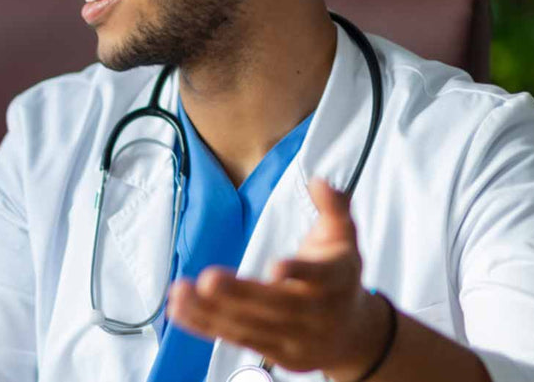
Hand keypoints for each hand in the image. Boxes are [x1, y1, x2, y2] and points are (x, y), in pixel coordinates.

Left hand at [166, 179, 393, 379]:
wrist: (355, 336)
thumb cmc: (340, 277)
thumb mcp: (344, 238)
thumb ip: (334, 207)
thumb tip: (319, 181)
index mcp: (335, 280)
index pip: (319, 276)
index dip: (298, 272)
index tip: (275, 267)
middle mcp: (316, 313)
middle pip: (276, 306)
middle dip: (239, 294)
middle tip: (207, 279)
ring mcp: (295, 337)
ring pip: (250, 326)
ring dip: (210, 311)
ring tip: (180, 292)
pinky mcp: (274, 353)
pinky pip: (235, 338)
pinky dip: (205, 325)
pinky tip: (178, 309)